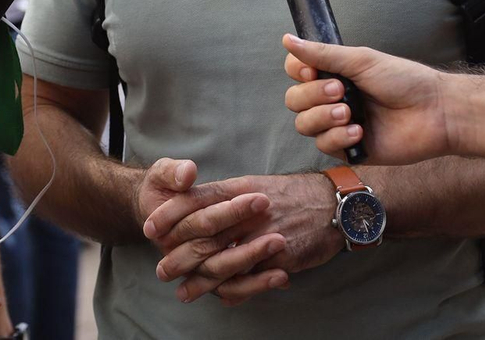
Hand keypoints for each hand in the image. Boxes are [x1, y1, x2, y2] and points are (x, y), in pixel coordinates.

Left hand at [142, 167, 334, 304]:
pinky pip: (250, 277)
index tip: (149, 228)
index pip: (196, 199)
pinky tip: (222, 297)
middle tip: (162, 269)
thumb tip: (198, 204)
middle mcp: (247, 209)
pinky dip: (234, 290)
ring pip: (222, 260)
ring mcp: (263, 233)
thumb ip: (228, 197)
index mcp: (239, 188)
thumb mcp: (256, 186)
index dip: (170, 214)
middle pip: (203, 233)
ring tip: (183, 292)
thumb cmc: (293, 195)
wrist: (335, 202)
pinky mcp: (280, 255)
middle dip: (178, 254)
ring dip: (200, 280)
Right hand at [281, 34, 452, 164]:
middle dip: (313, 95)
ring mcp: (339, 124)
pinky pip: (325, 146)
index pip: (297, 70)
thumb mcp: (361, 60)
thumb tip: (288, 40)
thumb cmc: (405, 81)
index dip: (297, 71)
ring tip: (350, 112)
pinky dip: (339, 137)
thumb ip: (322, 54)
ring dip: (323, 117)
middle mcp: (333, 98)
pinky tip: (360, 131)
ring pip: (304, 125)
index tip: (311, 71)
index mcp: (335, 73)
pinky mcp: (348, 149)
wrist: (434, 112)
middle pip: (294, 100)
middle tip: (341, 91)